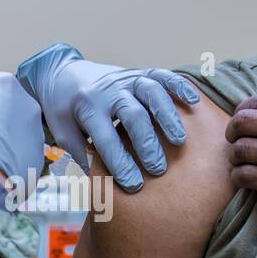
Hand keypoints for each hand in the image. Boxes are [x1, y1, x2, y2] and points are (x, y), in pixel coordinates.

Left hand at [16, 43, 199, 190]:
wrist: (63, 74)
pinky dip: (179, 86)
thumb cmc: (64, 111)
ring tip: (179, 142)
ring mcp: (126, 78)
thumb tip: (102, 183)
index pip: (105, 137)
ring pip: (151, 92)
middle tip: (158, 170)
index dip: (119, 162)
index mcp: (86, 106)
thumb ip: (81, 153)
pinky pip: (162, 75)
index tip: (133, 185)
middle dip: (146, 143)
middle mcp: (109, 90)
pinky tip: (193, 102)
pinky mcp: (139, 72)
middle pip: (132, 114)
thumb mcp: (63, 132)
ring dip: (167, 117)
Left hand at [225, 94, 256, 251]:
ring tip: (241, 162)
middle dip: (233, 131)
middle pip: (246, 122)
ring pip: (244, 152)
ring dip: (235, 157)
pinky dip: (241, 178)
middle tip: (234, 141)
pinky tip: (246, 179)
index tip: (242, 121)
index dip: (243, 110)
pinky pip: (250, 179)